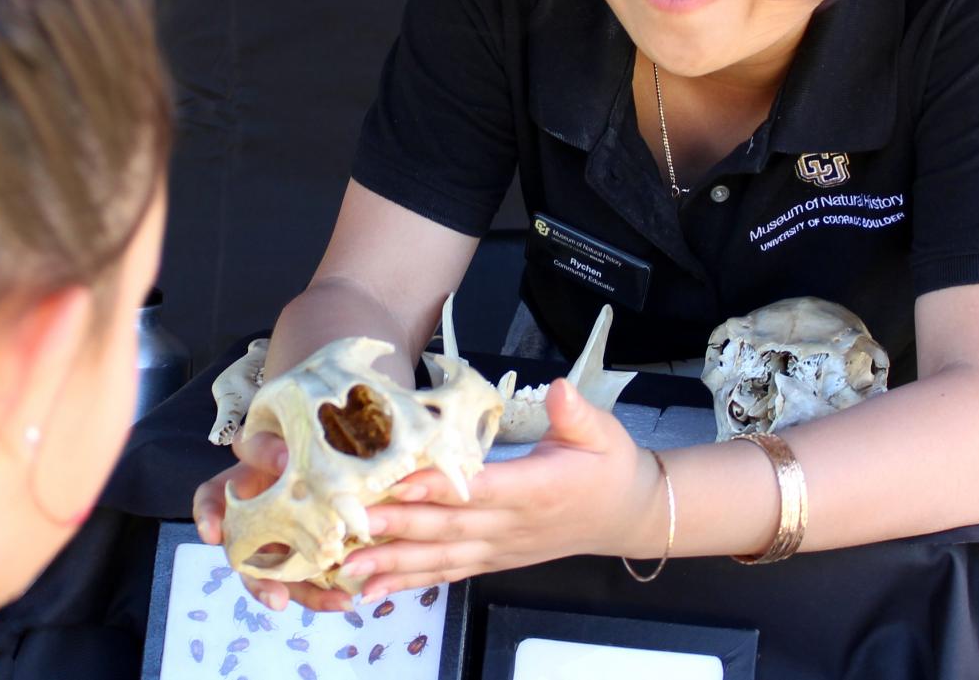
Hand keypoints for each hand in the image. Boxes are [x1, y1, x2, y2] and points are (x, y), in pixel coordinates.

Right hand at [191, 431, 355, 613]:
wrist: (312, 450)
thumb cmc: (283, 442)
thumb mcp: (271, 439)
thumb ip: (269, 448)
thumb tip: (285, 457)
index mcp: (233, 492)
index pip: (209, 501)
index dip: (207, 517)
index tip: (210, 532)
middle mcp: (250, 525)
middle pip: (245, 560)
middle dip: (259, 583)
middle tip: (275, 598)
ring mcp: (277, 543)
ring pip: (281, 577)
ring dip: (302, 595)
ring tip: (329, 603)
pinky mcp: (302, 554)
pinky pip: (308, 578)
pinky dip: (325, 591)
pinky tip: (344, 600)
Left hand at [339, 378, 659, 600]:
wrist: (627, 514)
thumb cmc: (611, 466)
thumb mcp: (603, 432)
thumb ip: (577, 413)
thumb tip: (560, 390)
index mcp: (537, 489)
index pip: (480, 489)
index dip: (438, 487)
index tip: (396, 484)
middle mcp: (514, 525)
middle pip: (449, 527)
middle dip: (398, 528)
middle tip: (352, 525)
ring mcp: (502, 547)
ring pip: (442, 557)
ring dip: (395, 563)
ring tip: (351, 566)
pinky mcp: (495, 559)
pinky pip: (449, 572)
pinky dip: (411, 582)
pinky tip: (374, 588)